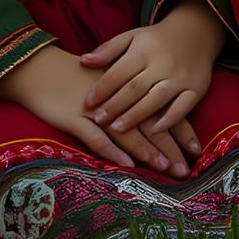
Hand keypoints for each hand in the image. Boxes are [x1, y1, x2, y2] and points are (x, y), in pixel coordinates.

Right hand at [0, 44, 180, 174]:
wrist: (41, 69)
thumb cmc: (77, 79)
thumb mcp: (110, 83)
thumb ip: (131, 98)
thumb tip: (155, 119)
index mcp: (130, 89)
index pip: (162, 110)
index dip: (180, 130)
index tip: (197, 150)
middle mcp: (119, 99)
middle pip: (150, 125)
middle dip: (170, 148)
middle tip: (187, 169)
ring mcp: (98, 110)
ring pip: (128, 133)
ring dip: (148, 152)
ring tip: (166, 168)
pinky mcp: (76, 118)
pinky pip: (97, 138)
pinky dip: (112, 151)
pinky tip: (127, 164)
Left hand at [79, 0, 226, 175]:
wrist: (196, 31)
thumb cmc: (156, 39)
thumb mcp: (132, 36)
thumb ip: (108, 50)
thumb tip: (83, 61)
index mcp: (144, 49)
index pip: (119, 72)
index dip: (102, 88)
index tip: (87, 103)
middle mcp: (163, 63)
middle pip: (136, 88)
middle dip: (115, 105)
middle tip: (98, 120)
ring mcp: (181, 77)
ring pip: (156, 99)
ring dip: (136, 115)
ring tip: (117, 130)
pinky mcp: (196, 88)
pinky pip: (183, 107)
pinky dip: (169, 120)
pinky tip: (153, 132)